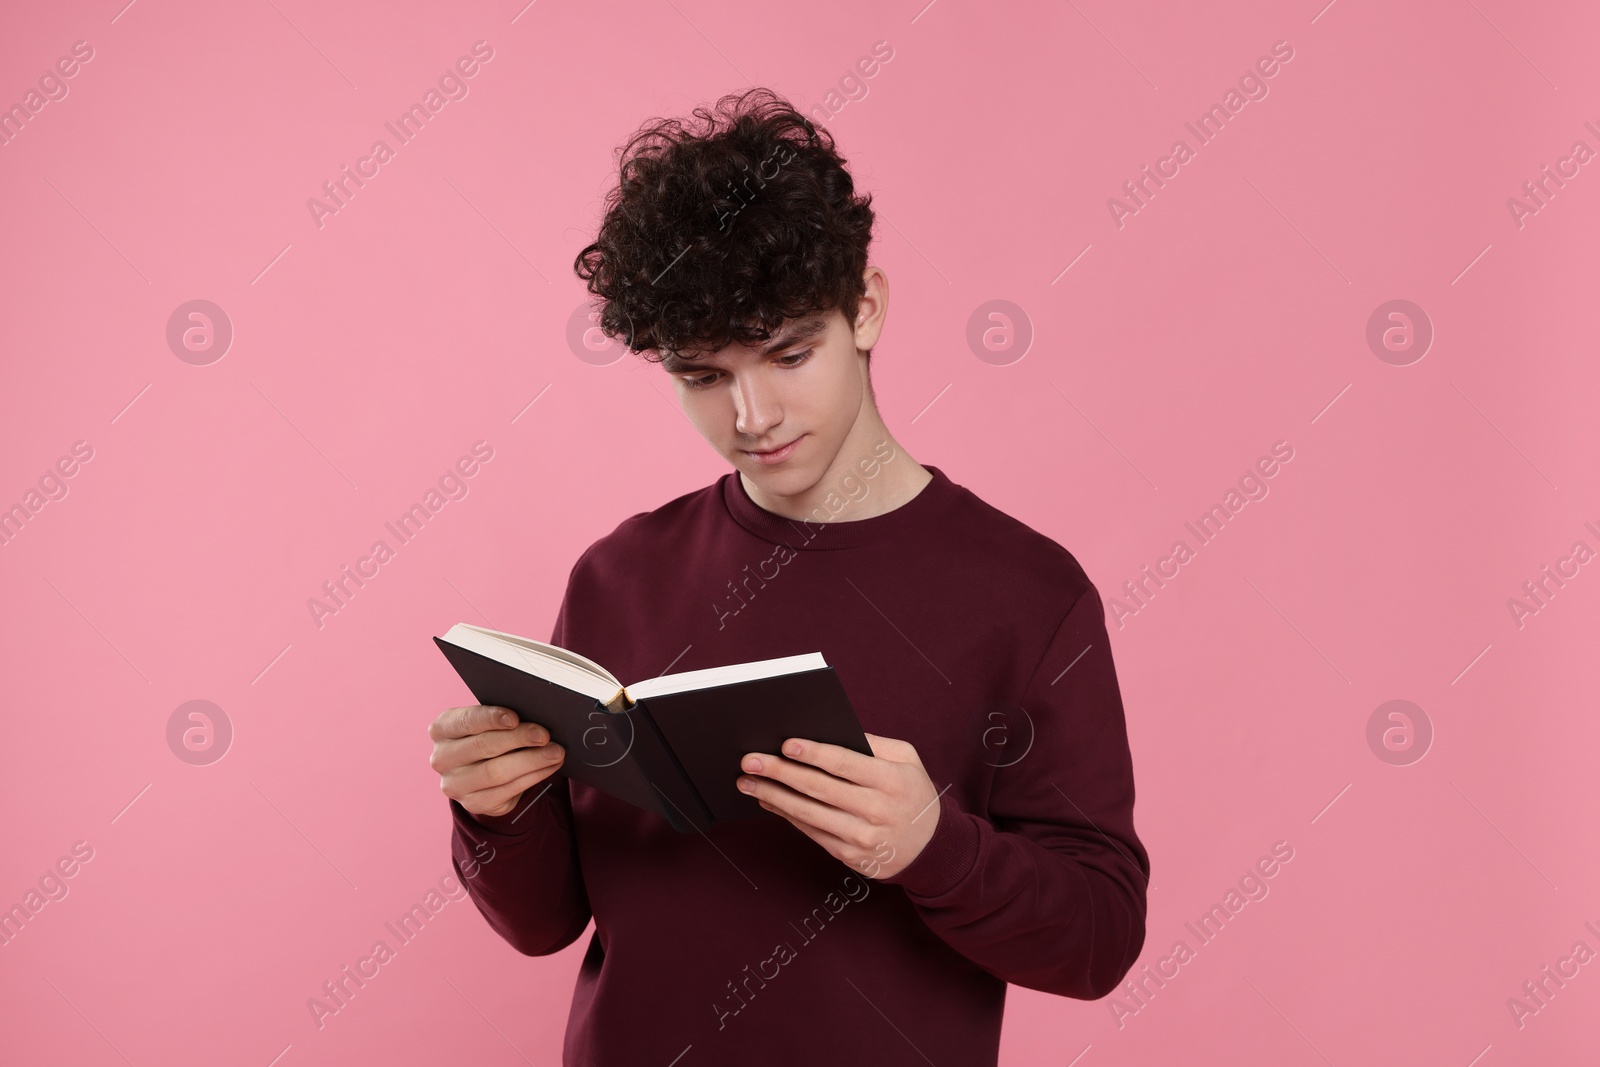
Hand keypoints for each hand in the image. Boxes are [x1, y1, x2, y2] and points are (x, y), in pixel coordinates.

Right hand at [429, 705, 564, 818]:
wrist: (482, 773)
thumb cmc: (489, 737)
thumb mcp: (488, 724)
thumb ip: (503, 720)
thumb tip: (537, 718)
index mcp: (441, 729)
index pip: (466, 721)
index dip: (491, 718)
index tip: (515, 718)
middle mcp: (441, 758)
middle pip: (483, 746)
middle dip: (519, 739)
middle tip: (545, 735)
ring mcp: (454, 784)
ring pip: (496, 772)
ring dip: (531, 761)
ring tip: (556, 752)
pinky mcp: (472, 803)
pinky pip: (507, 790)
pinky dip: (533, 777)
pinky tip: (549, 767)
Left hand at [736, 732, 941, 879]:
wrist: (931, 848)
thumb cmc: (913, 794)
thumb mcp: (907, 760)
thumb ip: (873, 744)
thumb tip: (831, 732)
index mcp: (891, 781)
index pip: (845, 764)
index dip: (813, 753)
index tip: (786, 743)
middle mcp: (875, 810)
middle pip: (819, 788)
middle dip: (780, 773)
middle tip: (750, 761)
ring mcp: (861, 837)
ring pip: (808, 814)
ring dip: (773, 797)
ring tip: (747, 783)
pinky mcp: (849, 855)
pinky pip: (811, 832)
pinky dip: (786, 816)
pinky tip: (769, 802)